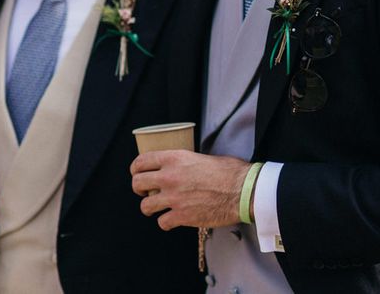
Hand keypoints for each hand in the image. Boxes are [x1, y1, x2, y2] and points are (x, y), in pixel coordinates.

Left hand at [130, 150, 250, 230]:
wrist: (242, 191)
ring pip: (145, 206)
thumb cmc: (228, 172)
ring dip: (150, 208)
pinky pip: (161, 222)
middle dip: (139, 189)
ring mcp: (174, 198)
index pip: (141, 161)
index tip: (138, 173)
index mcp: (174, 158)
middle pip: (137, 183)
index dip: (136, 169)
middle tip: (146, 192)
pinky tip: (173, 219)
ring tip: (158, 207)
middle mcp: (170, 176)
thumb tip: (178, 168)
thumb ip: (184, 162)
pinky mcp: (181, 216)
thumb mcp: (201, 156)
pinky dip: (166, 222)